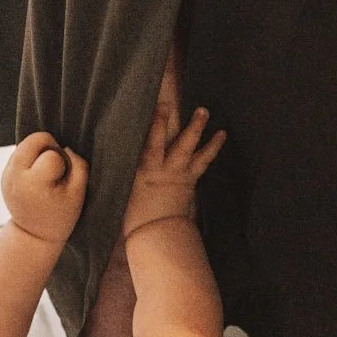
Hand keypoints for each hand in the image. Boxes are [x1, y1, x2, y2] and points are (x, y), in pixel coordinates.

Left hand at [1, 131, 89, 243]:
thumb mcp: (78, 194)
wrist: (34, 235)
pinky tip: (37, 176)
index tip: (61, 180)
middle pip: (34, 139)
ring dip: (40, 152)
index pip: (52, 153)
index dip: (63, 163)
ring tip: (46, 174)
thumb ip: (79, 166)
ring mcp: (6, 174)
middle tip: (55, 169)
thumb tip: (66, 147)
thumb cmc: (60, 216)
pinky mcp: (4, 174)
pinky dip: (32, 158)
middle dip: (49, 148)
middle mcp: (15, 175)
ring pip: (26, 143)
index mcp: (33, 183)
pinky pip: (21, 152)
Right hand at [122, 94, 225, 236]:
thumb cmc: (135, 212)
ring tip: (203, 111)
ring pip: (188, 147)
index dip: (154, 124)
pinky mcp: (191, 178)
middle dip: (165, 121)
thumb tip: (114, 148)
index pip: (147, 142)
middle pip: (164, 140)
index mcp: (143, 171)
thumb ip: (124, 167)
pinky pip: (204, 160)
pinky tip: (222, 134)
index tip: (156, 105)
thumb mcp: (124, 188)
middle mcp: (162, 168)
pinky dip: (213, 147)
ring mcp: (179, 172)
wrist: (157, 234)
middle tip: (168, 102)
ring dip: (196, 128)